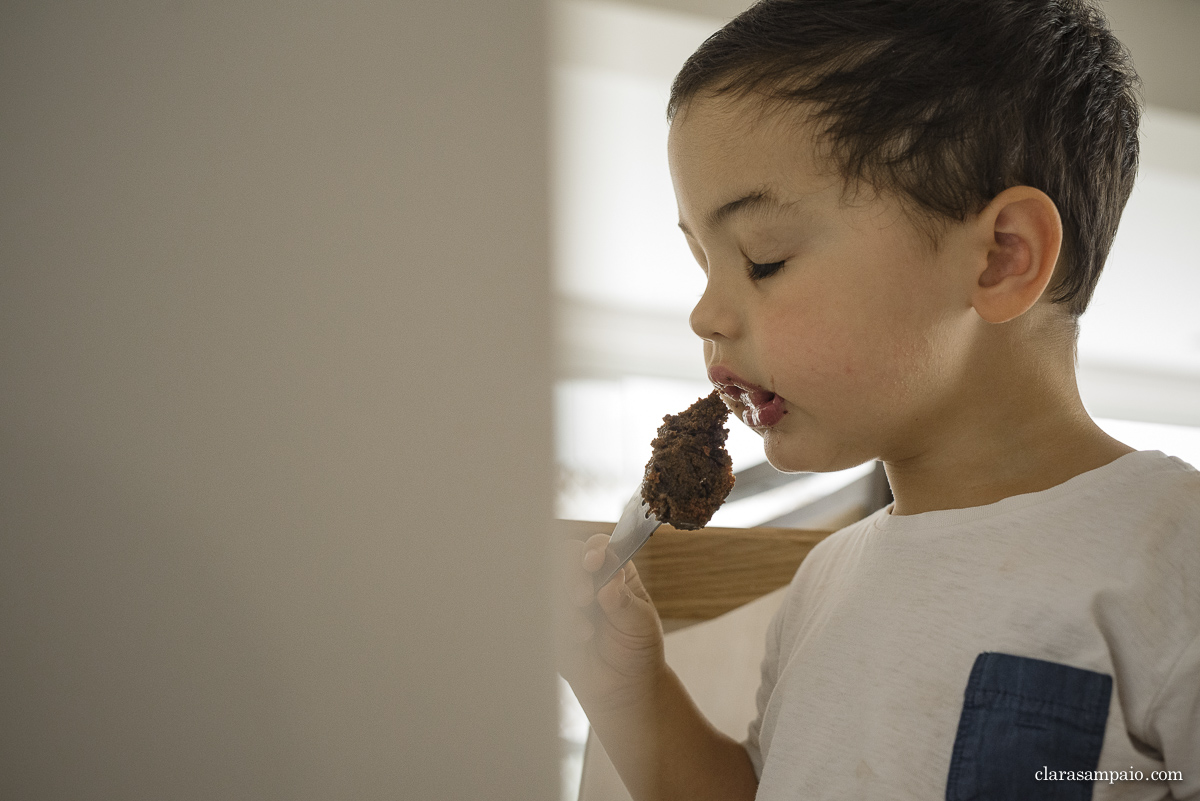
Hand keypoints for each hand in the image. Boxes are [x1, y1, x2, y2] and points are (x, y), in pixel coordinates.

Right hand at [556, 532, 665, 711]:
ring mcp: (564, 600)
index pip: (598, 547)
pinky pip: (541, 614)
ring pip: (550, 585)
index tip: (594, 561)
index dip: (593, 549)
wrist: (622, 687)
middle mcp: (586, 580)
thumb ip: (624, 603)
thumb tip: (611, 582)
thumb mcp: (641, 625)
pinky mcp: (549, 622)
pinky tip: (576, 643)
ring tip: (586, 633)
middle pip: (565, 558)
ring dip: (566, 609)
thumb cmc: (636, 649)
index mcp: (613, 571)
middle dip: (572, 575)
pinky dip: (558, 628)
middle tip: (584, 598)